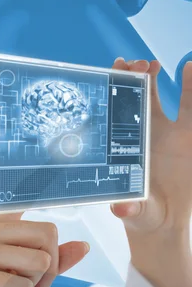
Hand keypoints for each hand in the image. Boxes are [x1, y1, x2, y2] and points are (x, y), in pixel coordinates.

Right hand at [0, 213, 88, 286]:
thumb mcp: (19, 278)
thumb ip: (48, 260)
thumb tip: (83, 246)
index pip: (41, 223)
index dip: (52, 248)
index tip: (42, 269)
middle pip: (46, 235)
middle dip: (51, 269)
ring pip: (38, 259)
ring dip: (33, 286)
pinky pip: (21, 285)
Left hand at [110, 58, 191, 286]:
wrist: (165, 224)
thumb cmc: (141, 215)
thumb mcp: (135, 213)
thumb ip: (130, 209)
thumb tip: (121, 209)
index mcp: (126, 145)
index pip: (117, 109)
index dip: (115, 87)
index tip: (116, 67)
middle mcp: (147, 135)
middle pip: (140, 97)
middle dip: (137, 77)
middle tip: (137, 62)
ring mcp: (172, 135)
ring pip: (172, 99)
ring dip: (172, 80)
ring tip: (171, 62)